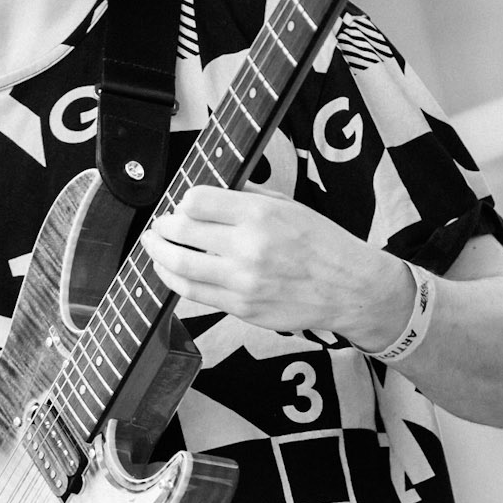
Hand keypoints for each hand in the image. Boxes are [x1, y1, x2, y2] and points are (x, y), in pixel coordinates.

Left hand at [142, 185, 412, 346]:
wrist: (350, 288)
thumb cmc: (322, 243)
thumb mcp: (289, 205)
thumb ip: (247, 197)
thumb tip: (208, 194)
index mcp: (260, 214)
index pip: (196, 202)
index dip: (183, 202)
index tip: (183, 205)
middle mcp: (248, 247)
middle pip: (181, 232)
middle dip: (163, 227)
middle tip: (159, 226)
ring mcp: (243, 281)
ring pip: (180, 268)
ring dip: (158, 255)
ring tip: (153, 247)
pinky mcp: (242, 308)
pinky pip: (195, 294)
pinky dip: (176, 280)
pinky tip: (171, 272)